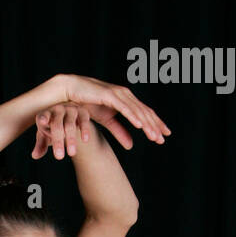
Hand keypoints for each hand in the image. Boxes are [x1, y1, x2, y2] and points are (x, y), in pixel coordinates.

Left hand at [31, 102, 91, 158]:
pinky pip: (84, 121)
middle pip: (57, 125)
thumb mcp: (45, 136)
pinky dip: (84, 130)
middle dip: (58, 141)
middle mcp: (57, 110)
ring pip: (70, 125)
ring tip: (72, 154)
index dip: (43, 118)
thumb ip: (40, 145)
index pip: (43, 117)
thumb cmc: (53, 127)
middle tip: (59, 157)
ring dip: (71, 140)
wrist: (70, 118)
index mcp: (45, 115)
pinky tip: (85, 140)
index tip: (43, 122)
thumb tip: (34, 155)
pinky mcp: (82, 112)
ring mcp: (70, 110)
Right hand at [38, 73, 170, 151]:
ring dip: (146, 124)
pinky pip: (123, 108)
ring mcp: (118, 94)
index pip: (145, 114)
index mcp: (127, 101)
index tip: (164, 135)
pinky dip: (133, 116)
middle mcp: (125, 95)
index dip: (156, 124)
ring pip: (136, 111)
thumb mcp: (107, 121)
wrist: (72, 91)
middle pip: (144, 113)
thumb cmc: (88, 103)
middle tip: (163, 139)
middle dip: (155, 126)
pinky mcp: (109, 95)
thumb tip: (131, 145)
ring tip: (154, 136)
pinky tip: (140, 125)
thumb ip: (119, 132)